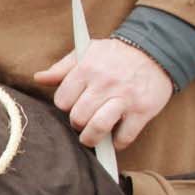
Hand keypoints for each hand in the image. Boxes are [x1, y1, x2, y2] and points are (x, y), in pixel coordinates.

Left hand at [34, 38, 171, 151]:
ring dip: (92, 138)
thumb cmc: (116, 54)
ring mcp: (125, 98)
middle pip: (78, 117)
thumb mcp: (87, 52)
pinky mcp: (143, 110)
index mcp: (87, 69)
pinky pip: (124, 136)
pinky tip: (114, 138)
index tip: (72, 107)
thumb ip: (62, 68)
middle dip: (77, 124)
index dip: (65, 107)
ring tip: (91, 137)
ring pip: (98, 128)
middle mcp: (105, 84)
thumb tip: (38, 78)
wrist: (156, 50)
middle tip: (81, 122)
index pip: (62, 100)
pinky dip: (117, 143)